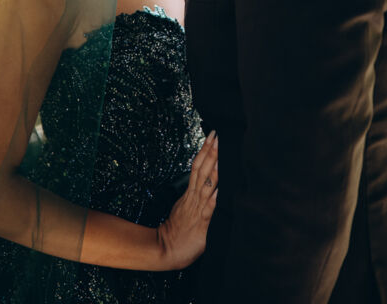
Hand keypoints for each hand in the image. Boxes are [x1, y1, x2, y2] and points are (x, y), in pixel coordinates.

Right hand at [157, 130, 217, 269]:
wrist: (166, 249)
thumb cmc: (177, 231)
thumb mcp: (185, 209)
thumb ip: (196, 198)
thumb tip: (210, 189)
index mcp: (190, 193)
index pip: (198, 166)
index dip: (205, 151)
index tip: (211, 137)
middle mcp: (194, 197)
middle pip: (202, 169)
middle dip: (210, 152)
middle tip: (216, 136)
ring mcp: (197, 208)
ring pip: (206, 183)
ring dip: (214, 167)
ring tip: (219, 153)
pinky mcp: (202, 223)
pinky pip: (209, 208)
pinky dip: (214, 198)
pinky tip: (220, 190)